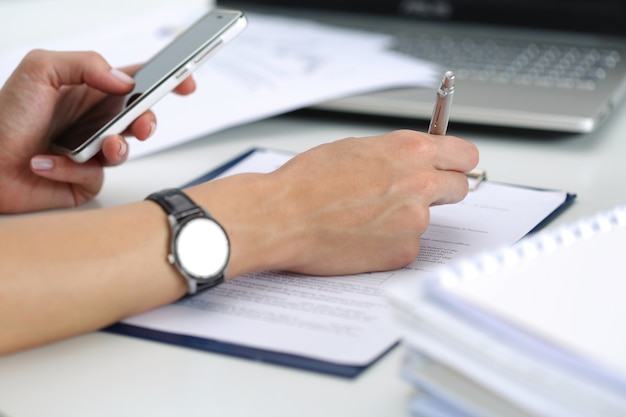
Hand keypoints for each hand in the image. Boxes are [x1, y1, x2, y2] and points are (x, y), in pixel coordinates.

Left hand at [0, 49, 195, 212]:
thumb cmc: (4, 119)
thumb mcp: (40, 70)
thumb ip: (86, 64)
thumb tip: (124, 82)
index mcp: (87, 90)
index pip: (135, 82)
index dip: (164, 81)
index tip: (184, 81)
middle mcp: (92, 120)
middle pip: (140, 118)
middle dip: (148, 122)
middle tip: (142, 124)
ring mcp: (91, 151)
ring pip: (125, 151)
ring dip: (115, 149)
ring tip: (98, 148)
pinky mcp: (84, 180)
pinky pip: (95, 177)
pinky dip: (71, 170)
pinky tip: (47, 162)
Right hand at [189, 129, 478, 277]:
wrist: (284, 217)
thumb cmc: (308, 181)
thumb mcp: (356, 148)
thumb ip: (395, 154)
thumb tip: (413, 159)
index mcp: (410, 151)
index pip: (464, 155)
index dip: (458, 162)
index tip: (454, 167)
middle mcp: (420, 185)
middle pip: (459, 189)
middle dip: (442, 191)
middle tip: (414, 194)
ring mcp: (415, 222)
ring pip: (426, 219)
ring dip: (406, 218)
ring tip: (365, 216)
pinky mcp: (402, 252)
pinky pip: (408, 245)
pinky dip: (391, 242)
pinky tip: (362, 236)